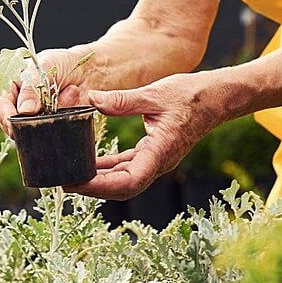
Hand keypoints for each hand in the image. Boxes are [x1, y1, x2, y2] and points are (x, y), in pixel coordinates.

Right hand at [0, 44, 96, 136]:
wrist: (89, 70)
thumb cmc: (61, 62)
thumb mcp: (45, 66)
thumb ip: (32, 87)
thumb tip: (24, 111)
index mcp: (10, 86)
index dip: (3, 115)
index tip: (12, 124)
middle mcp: (20, 105)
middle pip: (12, 123)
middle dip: (30, 118)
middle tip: (48, 109)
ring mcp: (35, 118)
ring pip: (34, 129)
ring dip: (53, 113)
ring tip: (70, 91)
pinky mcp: (50, 126)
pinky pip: (53, 130)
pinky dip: (65, 116)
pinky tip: (73, 96)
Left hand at [65, 73, 224, 200]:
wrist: (217, 97)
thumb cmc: (192, 95)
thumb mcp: (155, 94)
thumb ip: (122, 100)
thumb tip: (92, 99)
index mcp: (160, 153)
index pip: (128, 182)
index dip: (101, 187)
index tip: (77, 182)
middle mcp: (157, 162)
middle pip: (121, 187)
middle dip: (93, 188)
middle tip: (64, 181)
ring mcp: (155, 160)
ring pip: (123, 180)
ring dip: (98, 180)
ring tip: (70, 174)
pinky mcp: (153, 153)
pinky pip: (126, 166)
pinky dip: (107, 167)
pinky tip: (90, 162)